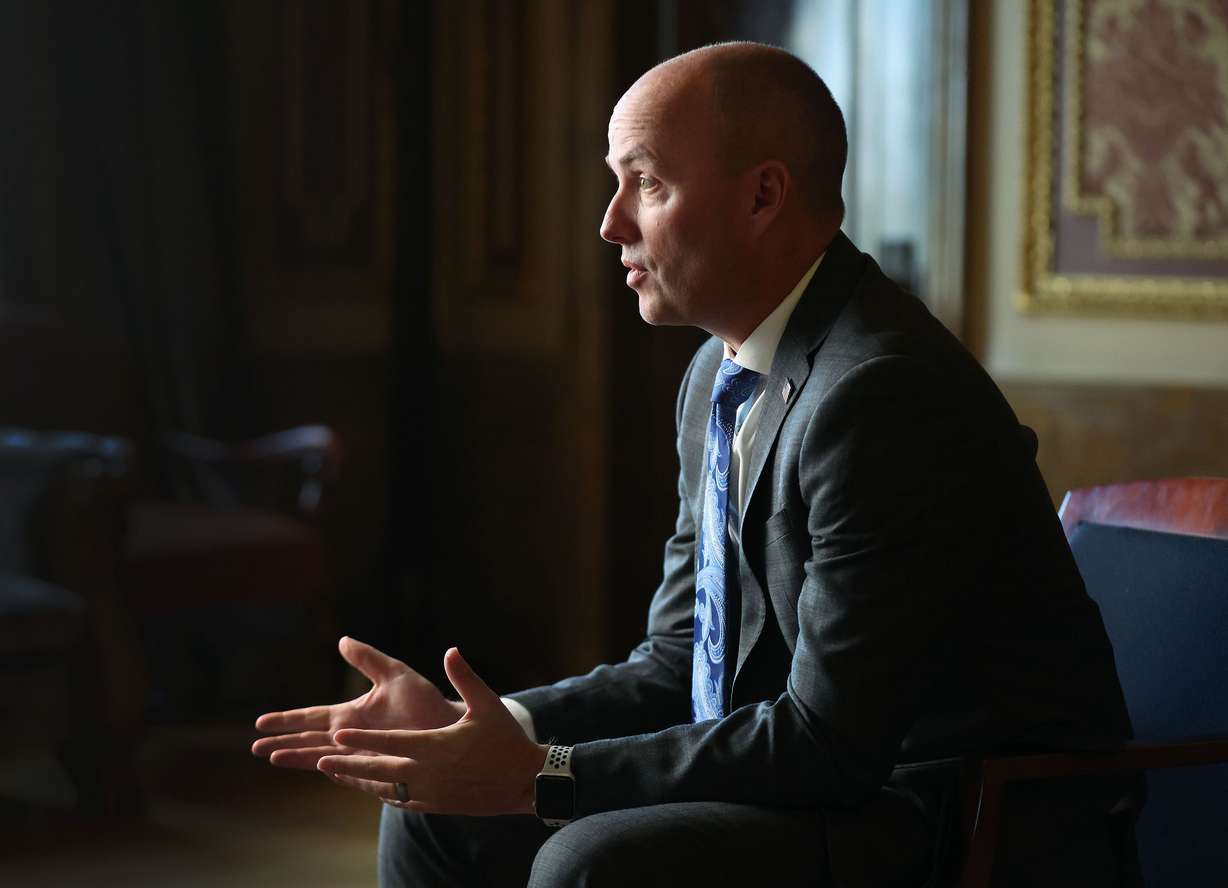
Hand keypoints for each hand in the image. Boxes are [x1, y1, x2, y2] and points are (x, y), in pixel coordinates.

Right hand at [252, 636, 462, 769]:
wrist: (451, 728)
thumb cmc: (426, 703)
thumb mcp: (395, 674)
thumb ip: (368, 659)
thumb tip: (342, 640)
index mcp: (352, 714)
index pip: (313, 717)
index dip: (288, 720)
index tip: (261, 721)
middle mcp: (352, 737)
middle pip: (310, 741)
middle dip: (283, 742)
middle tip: (254, 747)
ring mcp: (361, 755)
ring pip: (321, 758)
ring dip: (298, 757)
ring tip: (272, 758)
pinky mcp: (375, 770)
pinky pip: (346, 771)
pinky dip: (329, 769)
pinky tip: (315, 768)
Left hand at [319, 647, 548, 816]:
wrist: (525, 781)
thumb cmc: (506, 739)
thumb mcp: (488, 704)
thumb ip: (465, 678)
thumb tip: (450, 650)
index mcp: (436, 747)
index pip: (391, 743)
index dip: (362, 739)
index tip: (337, 734)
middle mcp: (428, 773)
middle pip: (378, 771)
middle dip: (347, 764)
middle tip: (319, 759)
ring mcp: (431, 793)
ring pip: (385, 790)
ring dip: (358, 781)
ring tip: (334, 773)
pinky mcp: (437, 804)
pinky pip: (401, 801)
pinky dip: (381, 794)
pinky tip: (370, 788)